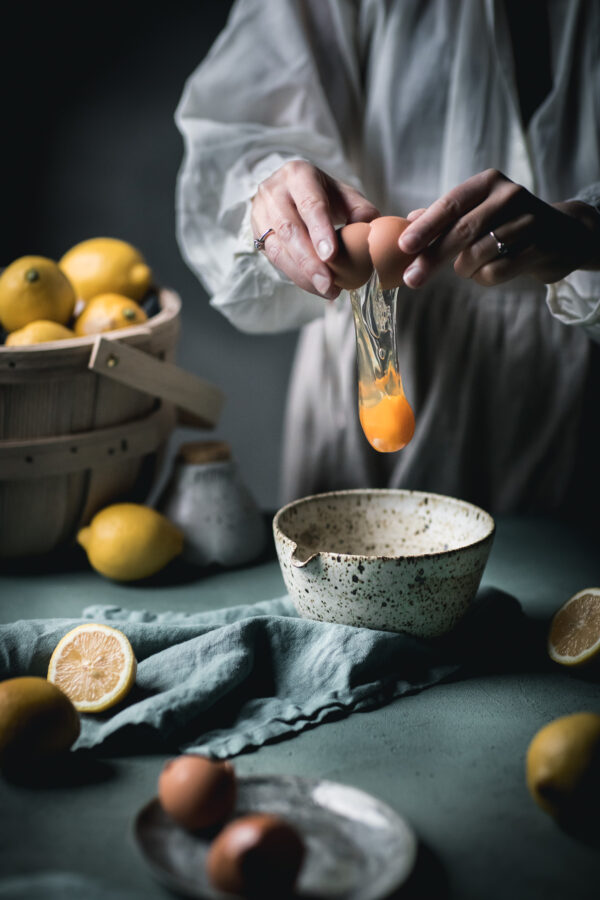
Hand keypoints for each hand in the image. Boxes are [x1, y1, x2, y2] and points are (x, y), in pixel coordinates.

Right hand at [251, 161, 378, 299]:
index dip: (320, 231)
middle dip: (310, 262)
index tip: (331, 256)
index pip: (309, 204)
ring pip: (278, 248)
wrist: (289, 192)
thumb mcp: (343, 194)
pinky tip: (314, 286)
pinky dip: (296, 276)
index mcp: (299, 174)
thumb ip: (360, 209)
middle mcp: (274, 191)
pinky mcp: (257, 232)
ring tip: (326, 290)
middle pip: (289, 229)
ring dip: (302, 274)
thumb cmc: (321, 194)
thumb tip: (366, 227)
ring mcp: (261, 212)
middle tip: (328, 284)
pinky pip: (274, 259)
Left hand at [398, 169, 599, 288]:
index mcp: (488, 183)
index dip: (426, 226)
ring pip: (478, 254)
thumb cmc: (508, 224)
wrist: (563, 235)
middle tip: (412, 279)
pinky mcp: (540, 246)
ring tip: (467, 267)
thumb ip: (444, 217)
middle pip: (462, 231)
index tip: (404, 246)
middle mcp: (509, 195)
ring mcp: (528, 220)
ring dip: (464, 268)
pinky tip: (486, 272)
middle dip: (433, 258)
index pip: (450, 204)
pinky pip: (497, 270)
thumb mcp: (477, 211)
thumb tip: (408, 221)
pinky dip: (483, 277)